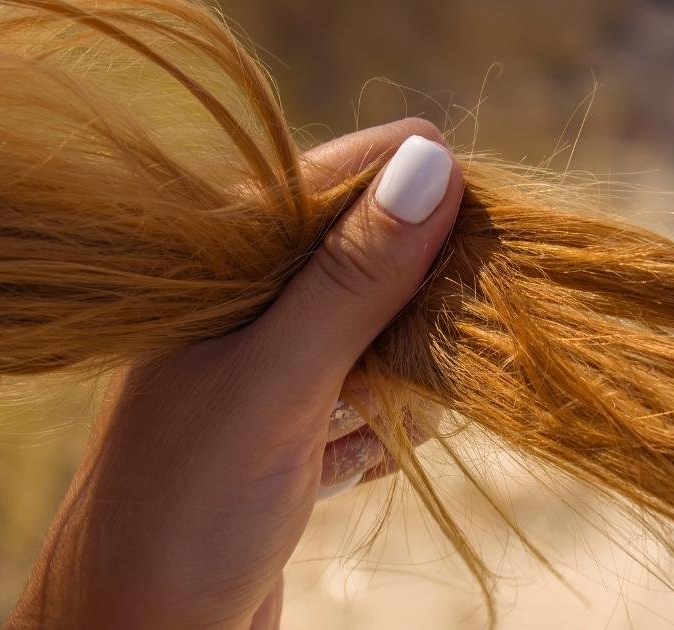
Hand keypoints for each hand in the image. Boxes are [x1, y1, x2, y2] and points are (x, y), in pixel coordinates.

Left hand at [6, 118, 462, 628]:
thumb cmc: (184, 511)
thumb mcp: (276, 384)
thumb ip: (351, 279)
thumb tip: (431, 161)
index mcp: (214, 268)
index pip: (330, 181)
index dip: (412, 187)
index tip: (489, 215)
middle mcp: (238, 310)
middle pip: (364, 257)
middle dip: (419, 294)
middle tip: (451, 334)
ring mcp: (263, 373)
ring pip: (373, 333)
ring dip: (408, 370)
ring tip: (395, 413)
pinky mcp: (285, 435)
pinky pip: (364, 401)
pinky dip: (384, 426)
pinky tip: (373, 454)